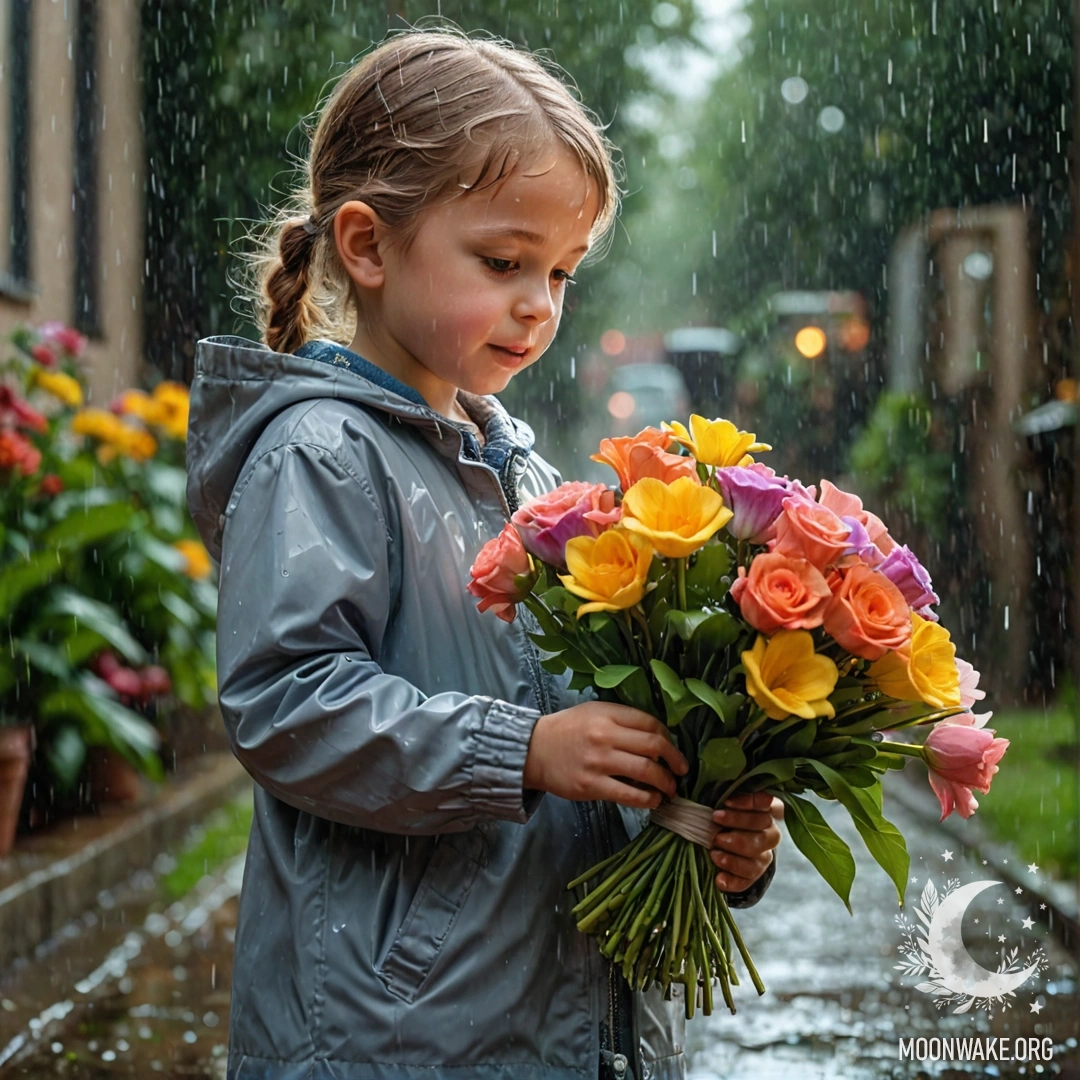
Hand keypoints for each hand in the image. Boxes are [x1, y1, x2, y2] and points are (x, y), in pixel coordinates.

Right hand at [523, 702, 688, 808]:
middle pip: (653, 746)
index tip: (672, 748)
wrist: (533, 750)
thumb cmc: (567, 730)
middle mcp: (605, 736)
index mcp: (607, 714)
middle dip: (674, 760)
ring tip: (670, 788)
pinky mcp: (591, 786)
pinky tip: (653, 800)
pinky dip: (647, 799)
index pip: (650, 723)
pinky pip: (628, 795)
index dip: (668, 737)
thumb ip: (621, 719)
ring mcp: (599, 762)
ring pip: (645, 771)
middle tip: (681, 770)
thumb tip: (656, 736)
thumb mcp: (593, 712)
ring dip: (665, 782)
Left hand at [710, 793, 782, 893]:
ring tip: (714, 855)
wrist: (722, 841)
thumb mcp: (723, 804)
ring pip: (757, 859)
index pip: (766, 802)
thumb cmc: (722, 816)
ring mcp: (765, 855)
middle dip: (737, 832)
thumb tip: (706, 791)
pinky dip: (733, 881)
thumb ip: (722, 797)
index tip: (725, 802)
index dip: (748, 803)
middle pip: (763, 833)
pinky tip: (719, 879)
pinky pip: (748, 880)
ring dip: (734, 859)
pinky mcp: (755, 874)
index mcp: (766, 810)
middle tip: (716, 833)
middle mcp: (770, 832)